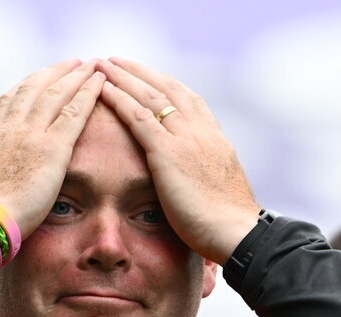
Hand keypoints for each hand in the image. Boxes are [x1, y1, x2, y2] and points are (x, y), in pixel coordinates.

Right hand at [0, 59, 105, 237]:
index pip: (10, 100)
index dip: (29, 86)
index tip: (40, 78)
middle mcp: (10, 127)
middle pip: (35, 88)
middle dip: (55, 72)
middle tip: (73, 62)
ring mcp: (31, 134)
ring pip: (57, 93)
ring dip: (76, 76)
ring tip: (93, 65)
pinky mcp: (53, 148)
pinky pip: (74, 112)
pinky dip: (89, 93)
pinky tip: (100, 83)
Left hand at [98, 58, 260, 263]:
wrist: (237, 232)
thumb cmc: (230, 223)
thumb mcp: (219, 188)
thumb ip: (205, 174)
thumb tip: (198, 180)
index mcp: (215, 138)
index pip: (188, 100)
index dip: (165, 85)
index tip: (148, 76)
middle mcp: (201, 131)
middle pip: (168, 89)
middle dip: (141, 72)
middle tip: (118, 60)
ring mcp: (186, 139)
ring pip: (150, 96)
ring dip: (125, 77)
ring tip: (104, 64)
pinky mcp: (168, 154)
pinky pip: (139, 118)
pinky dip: (120, 99)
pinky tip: (104, 90)